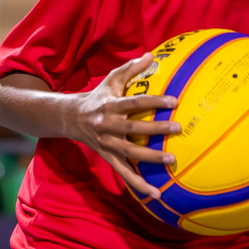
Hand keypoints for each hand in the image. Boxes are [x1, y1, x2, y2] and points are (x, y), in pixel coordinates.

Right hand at [68, 53, 179, 199]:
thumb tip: (151, 54)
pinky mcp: (108, 158)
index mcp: (110, 106)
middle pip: (134, 129)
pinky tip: (156, 194)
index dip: (154, 101)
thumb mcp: (111, 80)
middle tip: (178, 129)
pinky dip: (139, 185)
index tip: (174, 101)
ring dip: (151, 159)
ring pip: (130, 154)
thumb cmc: (98, 97)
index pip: (135, 102)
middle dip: (156, 130)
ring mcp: (107, 145)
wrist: (71, 118)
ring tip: (172, 161)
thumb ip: (131, 69)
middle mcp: (108, 126)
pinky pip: (124, 174)